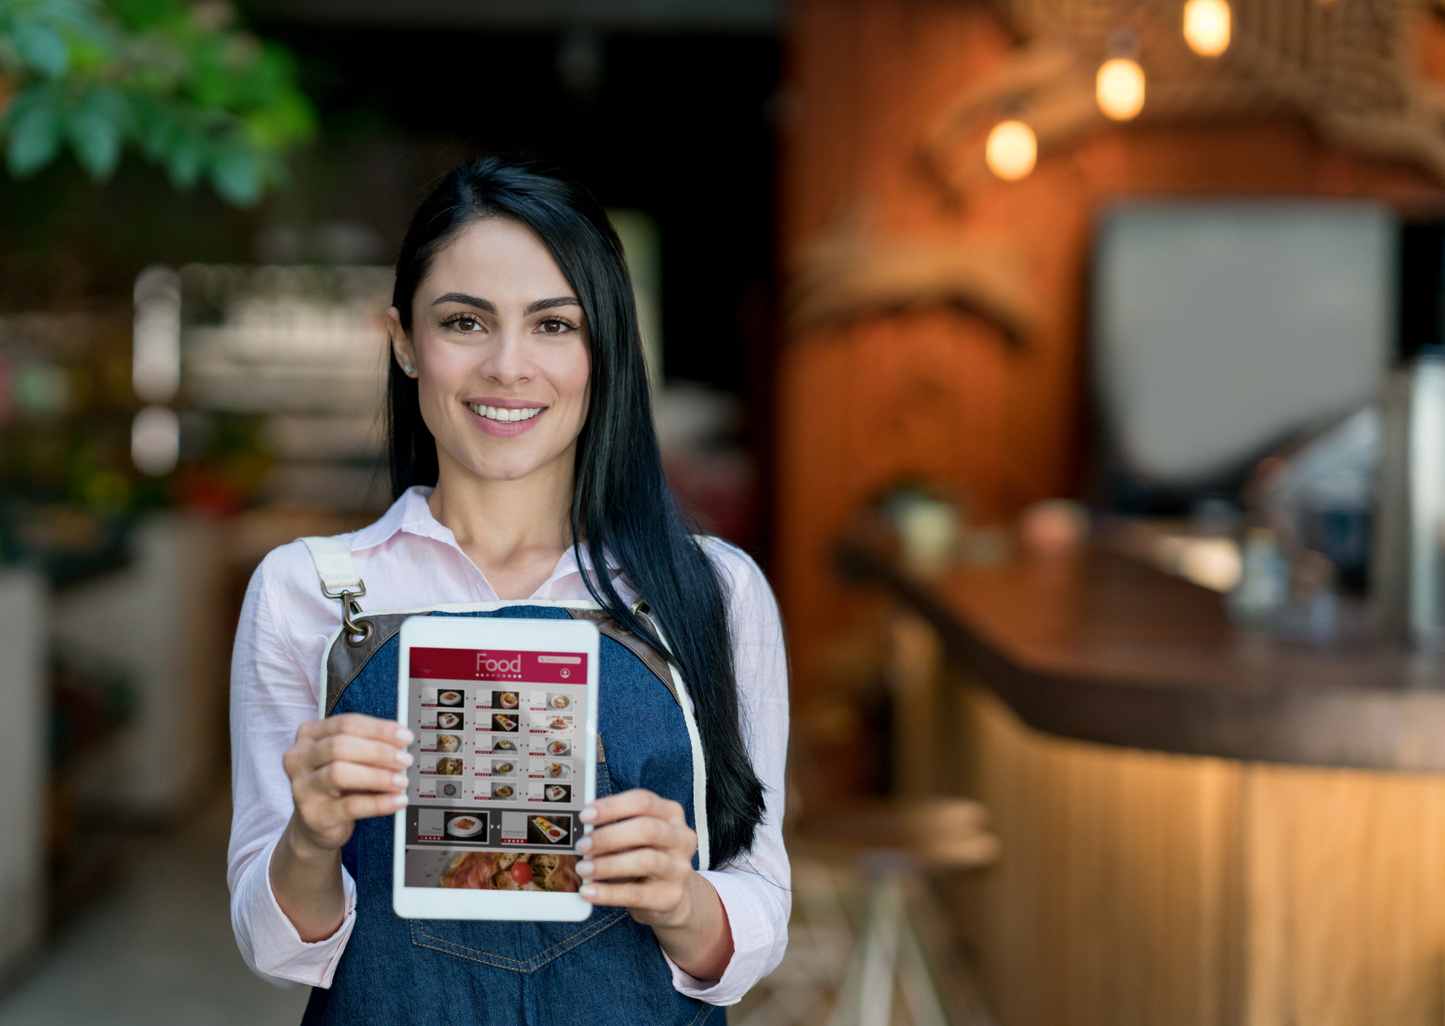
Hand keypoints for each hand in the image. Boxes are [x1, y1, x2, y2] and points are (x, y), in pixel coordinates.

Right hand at [281, 713, 412, 854]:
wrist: (315, 822)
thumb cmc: (335, 782)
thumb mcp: (348, 757)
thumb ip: (369, 745)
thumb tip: (402, 742)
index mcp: (309, 735)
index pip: (346, 724)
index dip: (379, 729)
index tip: (405, 736)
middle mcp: (299, 758)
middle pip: (340, 746)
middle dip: (379, 752)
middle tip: (405, 759)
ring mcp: (302, 788)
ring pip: (340, 774)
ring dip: (378, 776)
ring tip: (402, 781)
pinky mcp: (313, 815)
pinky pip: (349, 806)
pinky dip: (378, 803)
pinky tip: (397, 800)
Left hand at [574, 789, 733, 979]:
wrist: (672, 895)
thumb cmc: (646, 856)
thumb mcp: (635, 837)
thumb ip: (615, 827)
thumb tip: (580, 829)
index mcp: (671, 813)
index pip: (644, 801)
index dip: (612, 806)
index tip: (585, 815)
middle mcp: (681, 837)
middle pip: (647, 829)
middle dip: (609, 836)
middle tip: (582, 845)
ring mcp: (679, 868)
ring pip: (646, 860)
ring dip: (608, 865)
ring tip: (583, 869)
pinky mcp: (671, 896)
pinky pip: (637, 894)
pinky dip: (608, 893)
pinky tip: (588, 891)